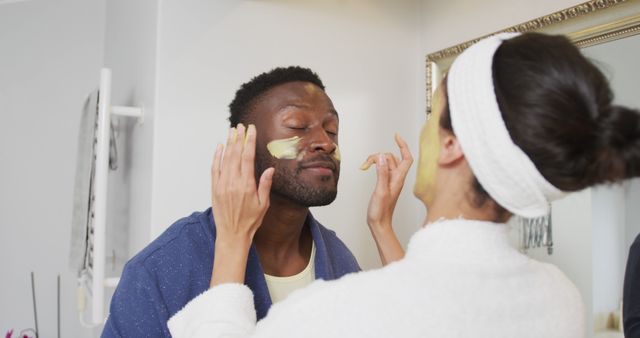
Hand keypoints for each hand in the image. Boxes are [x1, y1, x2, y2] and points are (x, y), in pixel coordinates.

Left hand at [210, 123, 273, 285]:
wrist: (232, 234)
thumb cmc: (250, 221)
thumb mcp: (263, 204)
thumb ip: (265, 185)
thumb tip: (269, 169)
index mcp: (247, 185)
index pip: (247, 158)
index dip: (249, 142)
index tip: (251, 130)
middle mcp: (233, 183)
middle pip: (235, 155)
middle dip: (238, 138)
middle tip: (240, 126)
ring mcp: (222, 185)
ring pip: (225, 159)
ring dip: (228, 144)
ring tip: (231, 131)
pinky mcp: (214, 188)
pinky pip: (214, 168)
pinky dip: (217, 156)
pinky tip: (219, 147)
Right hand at [360, 133, 412, 264]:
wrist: (379, 224)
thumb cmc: (381, 211)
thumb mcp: (380, 191)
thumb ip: (381, 173)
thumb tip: (382, 157)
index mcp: (398, 179)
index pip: (406, 158)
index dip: (403, 145)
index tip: (396, 136)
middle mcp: (396, 178)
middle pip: (392, 158)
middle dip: (380, 155)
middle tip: (367, 162)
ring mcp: (391, 181)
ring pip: (386, 163)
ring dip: (376, 161)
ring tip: (365, 166)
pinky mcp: (385, 184)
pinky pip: (382, 170)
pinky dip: (375, 166)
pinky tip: (368, 169)